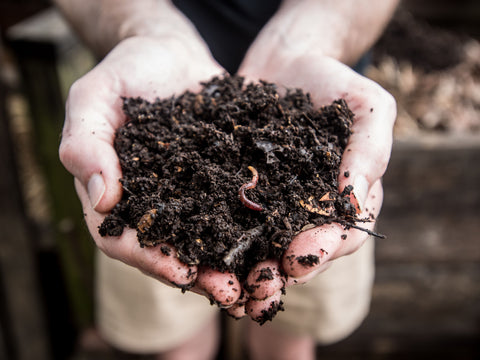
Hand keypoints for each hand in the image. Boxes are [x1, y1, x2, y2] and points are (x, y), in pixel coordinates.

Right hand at [60, 35, 243, 306]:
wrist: (171, 53)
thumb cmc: (128, 70)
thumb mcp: (96, 96)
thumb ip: (86, 143)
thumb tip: (102, 198)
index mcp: (115, 193)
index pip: (121, 239)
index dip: (148, 259)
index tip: (182, 274)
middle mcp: (151, 203)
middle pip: (167, 252)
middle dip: (198, 276)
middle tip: (232, 294)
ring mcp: (186, 195)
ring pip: (204, 241)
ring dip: (229, 266)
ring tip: (259, 282)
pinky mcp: (218, 182)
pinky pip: (232, 212)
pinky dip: (250, 234)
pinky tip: (274, 244)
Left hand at [229, 55, 395, 319]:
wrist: (286, 61)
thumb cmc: (333, 81)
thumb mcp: (367, 105)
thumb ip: (370, 150)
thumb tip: (354, 201)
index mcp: (345, 197)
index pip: (342, 234)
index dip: (322, 250)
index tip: (299, 257)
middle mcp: (310, 208)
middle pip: (302, 252)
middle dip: (282, 273)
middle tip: (260, 289)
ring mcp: (275, 202)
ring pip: (265, 245)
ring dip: (250, 270)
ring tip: (231, 288)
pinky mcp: (242, 190)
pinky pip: (233, 219)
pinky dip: (222, 240)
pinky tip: (203, 254)